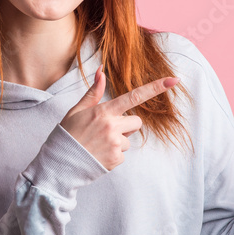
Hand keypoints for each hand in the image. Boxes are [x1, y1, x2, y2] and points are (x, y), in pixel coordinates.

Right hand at [61, 65, 178, 170]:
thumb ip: (94, 92)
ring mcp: (115, 143)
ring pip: (129, 139)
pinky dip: (113, 155)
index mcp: (104, 111)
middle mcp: (112, 126)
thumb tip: (101, 71)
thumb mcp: (77, 110)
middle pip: (137, 122)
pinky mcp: (116, 159)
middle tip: (106, 130)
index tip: (173, 80)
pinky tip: (99, 154)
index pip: (134, 96)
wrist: (60, 163)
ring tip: (98, 144)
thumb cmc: (68, 134)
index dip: (155, 88)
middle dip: (126, 125)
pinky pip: (123, 153)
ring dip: (118, 141)